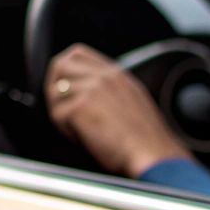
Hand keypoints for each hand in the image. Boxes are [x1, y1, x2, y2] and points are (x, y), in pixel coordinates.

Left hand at [44, 43, 189, 177]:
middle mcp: (103, 76)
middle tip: (65, 112)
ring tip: (81, 130)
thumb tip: (82, 91)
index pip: (77, 54)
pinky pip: (58, 115)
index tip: (65, 89)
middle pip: (60, 66)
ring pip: (55, 92)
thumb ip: (109, 89)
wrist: (154, 156)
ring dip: (62, 113)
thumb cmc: (145, 140)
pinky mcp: (81, 107)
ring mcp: (92, 89)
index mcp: (116, 74)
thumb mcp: (132, 100)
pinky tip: (85, 138)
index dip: (65, 70)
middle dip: (55, 88)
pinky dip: (67, 130)